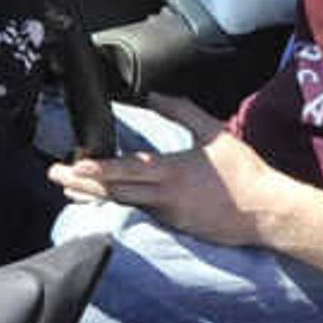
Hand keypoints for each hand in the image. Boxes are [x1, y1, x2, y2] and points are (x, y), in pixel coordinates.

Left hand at [47, 97, 272, 249]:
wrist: (266, 213)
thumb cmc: (244, 173)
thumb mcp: (215, 133)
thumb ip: (182, 111)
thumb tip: (154, 95)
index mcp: (172, 173)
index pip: (126, 171)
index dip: (98, 171)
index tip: (75, 167)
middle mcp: (164, 198)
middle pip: (114, 192)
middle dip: (82, 184)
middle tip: (56, 175)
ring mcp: (168, 216)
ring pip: (123, 204)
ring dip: (95, 196)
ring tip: (70, 189)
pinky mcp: (175, 226)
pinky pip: (140, 214)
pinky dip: (118, 206)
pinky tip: (105, 202)